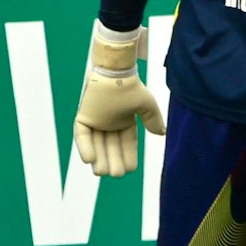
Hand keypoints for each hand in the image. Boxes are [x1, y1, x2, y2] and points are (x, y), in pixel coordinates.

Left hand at [73, 21, 164, 177]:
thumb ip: (153, 119)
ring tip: (102, 172)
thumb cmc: (130, 85)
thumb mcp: (146, 104)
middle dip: (113, 160)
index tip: (131, 169)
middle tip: (116, 174)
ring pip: (96, 144)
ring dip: (99, 158)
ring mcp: (96, 120)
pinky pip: (82, 135)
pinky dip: (85, 147)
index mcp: (124, 121)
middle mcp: (109, 123)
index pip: (127, 143)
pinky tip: (89, 160)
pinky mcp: (84, 116)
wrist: (115, 70)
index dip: (128, 156)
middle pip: (111, 147)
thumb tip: (162, 133)